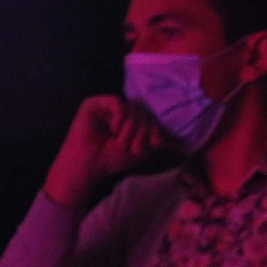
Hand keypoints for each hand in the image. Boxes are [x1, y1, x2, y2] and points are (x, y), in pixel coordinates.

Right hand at [44, 95, 166, 207]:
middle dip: (143, 132)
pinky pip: (117, 102)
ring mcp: (107, 107)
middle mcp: (120, 113)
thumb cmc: (111, 159)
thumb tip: (177, 136)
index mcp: (130, 122)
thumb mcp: (141, 150)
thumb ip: (155, 139)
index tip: (155, 143)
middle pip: (144, 113)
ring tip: (121, 143)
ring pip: (132, 108)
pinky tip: (114, 129)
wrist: (89, 164)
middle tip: (133, 148)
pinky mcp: (94, 103)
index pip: (151, 118)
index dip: (156, 129)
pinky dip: (120, 116)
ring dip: (131, 128)